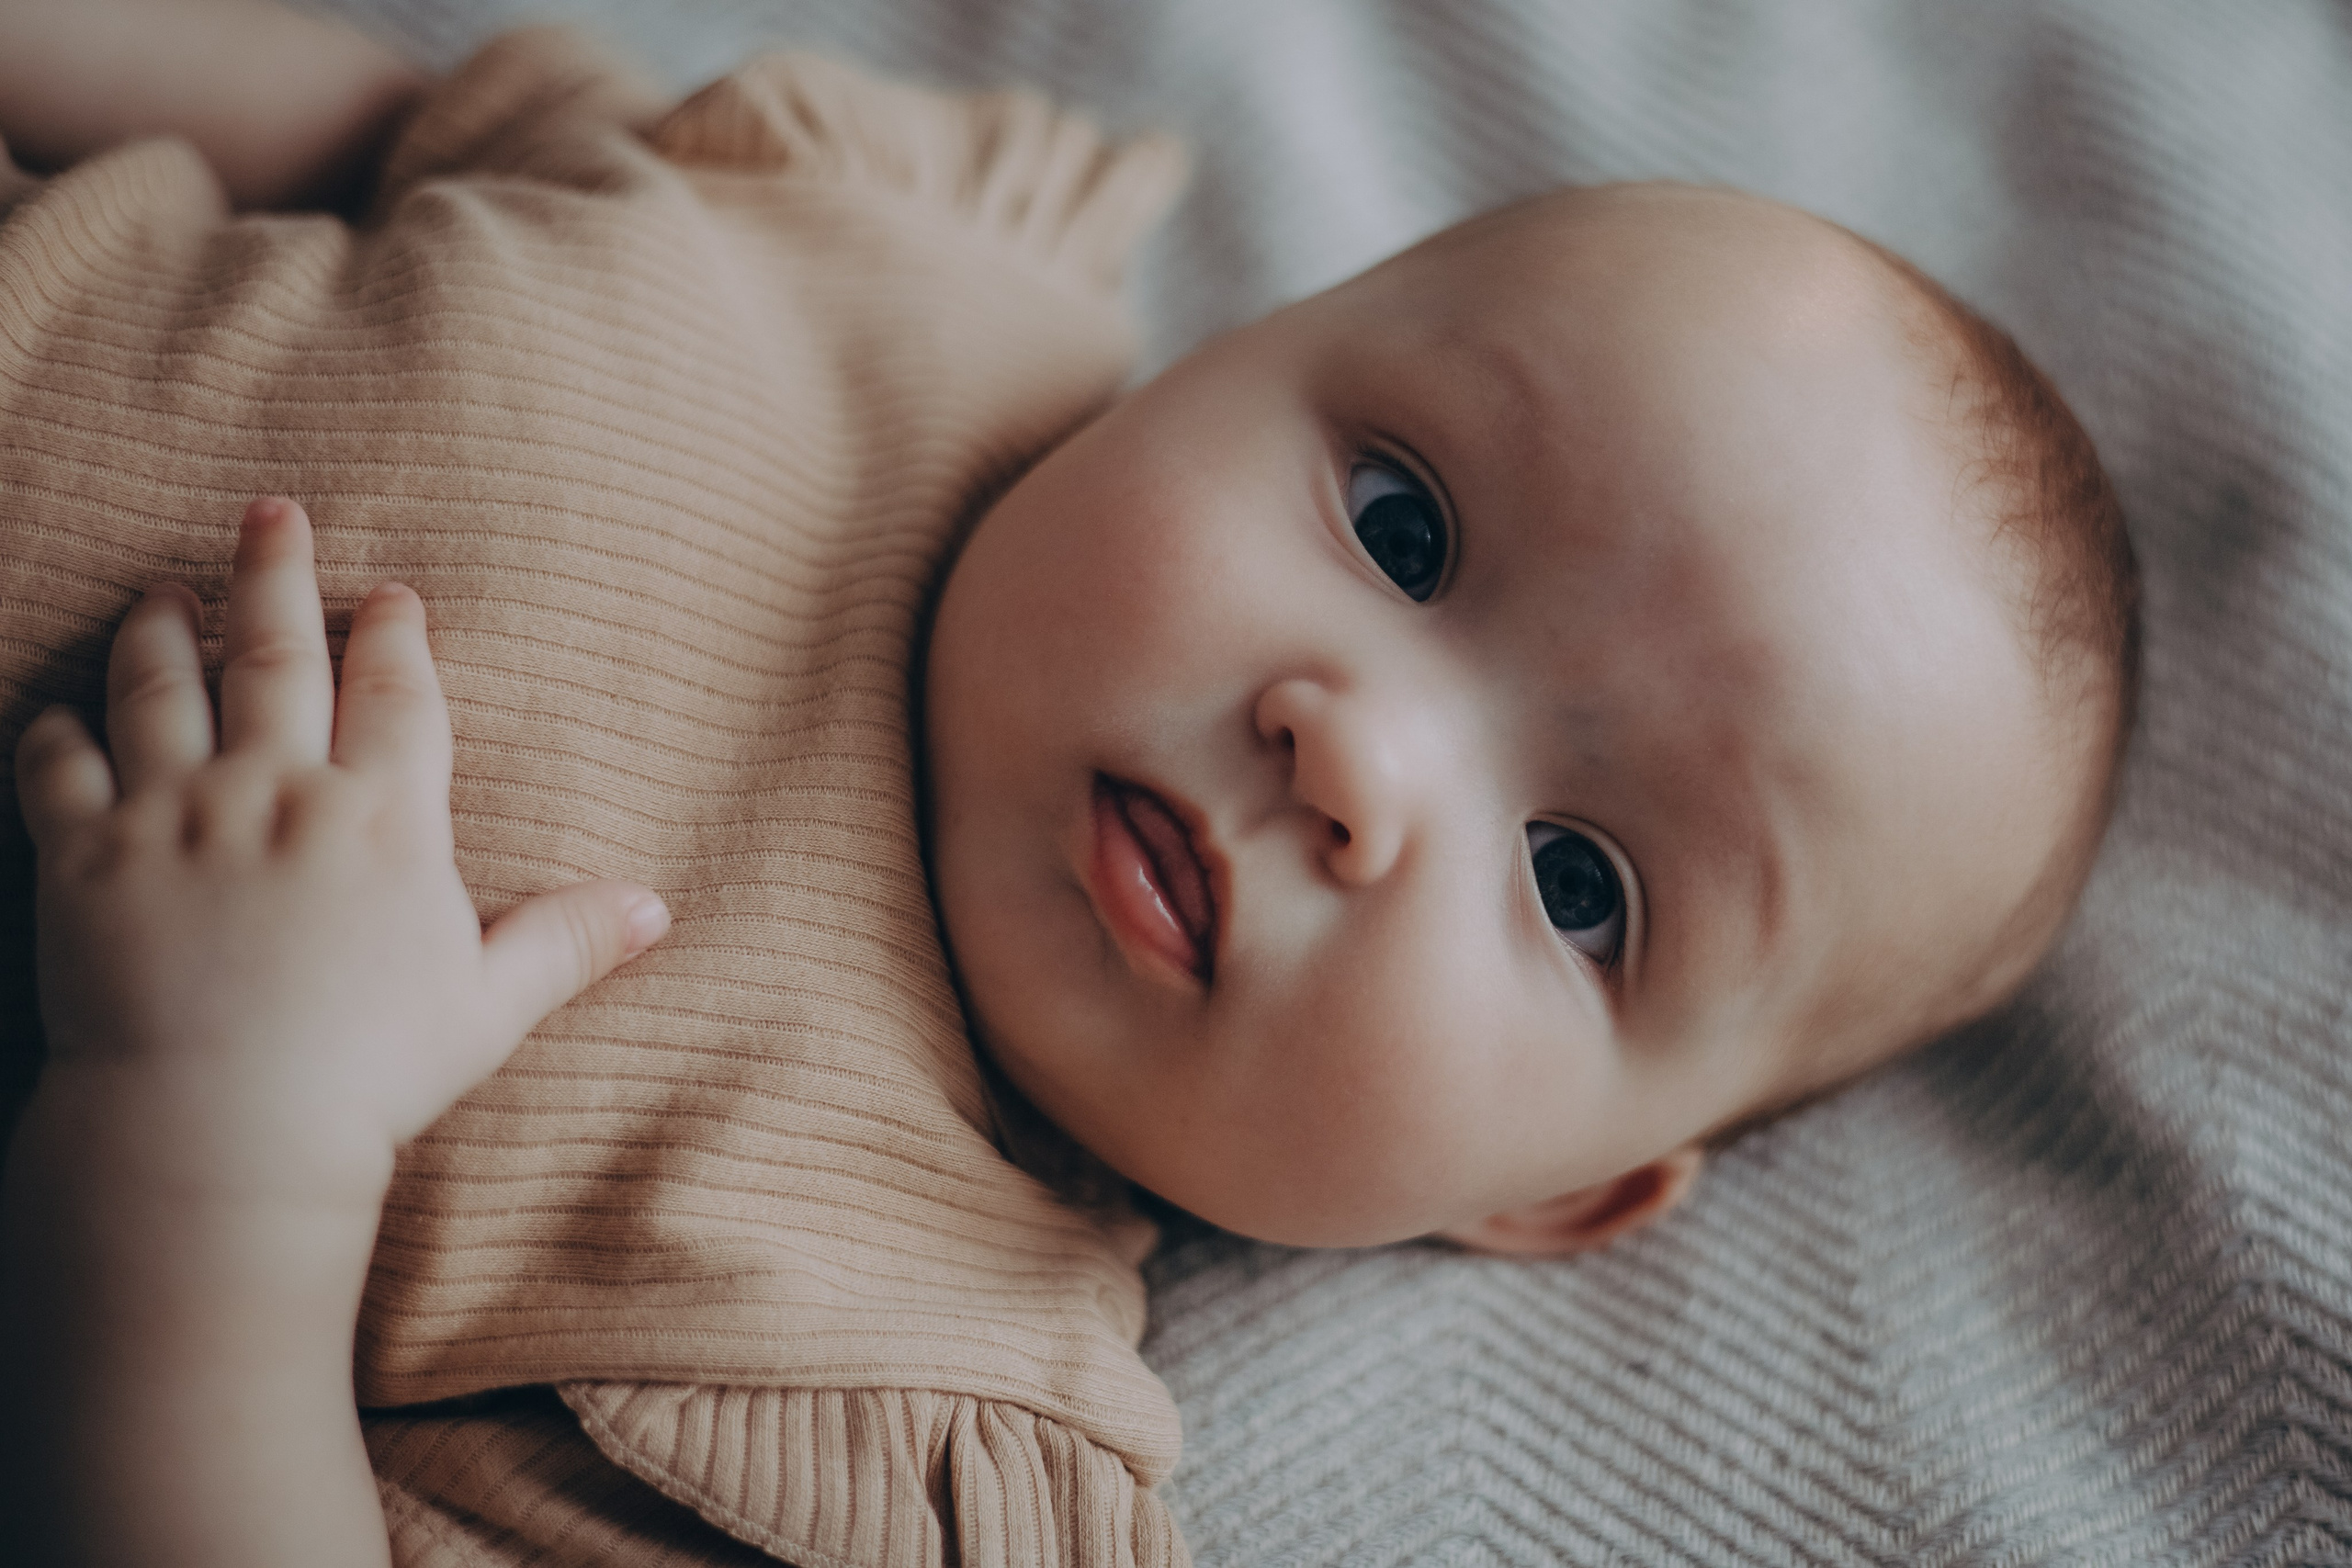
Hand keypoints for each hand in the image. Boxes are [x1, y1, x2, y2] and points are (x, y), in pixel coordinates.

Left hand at [12, 496, 666, 1207]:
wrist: (216, 1131)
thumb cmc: (366, 1076)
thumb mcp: (488, 1006)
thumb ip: (566, 941)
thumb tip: (658, 908)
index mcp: (382, 819)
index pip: (398, 693)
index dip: (397, 633)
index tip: (392, 592)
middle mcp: (276, 792)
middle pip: (276, 654)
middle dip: (276, 573)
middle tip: (270, 511)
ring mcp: (173, 816)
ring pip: (159, 687)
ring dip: (161, 630)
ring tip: (165, 593)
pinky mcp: (82, 857)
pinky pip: (57, 766)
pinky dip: (55, 731)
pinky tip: (59, 713)